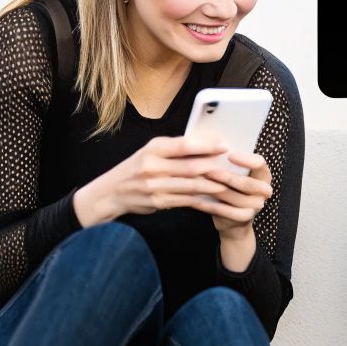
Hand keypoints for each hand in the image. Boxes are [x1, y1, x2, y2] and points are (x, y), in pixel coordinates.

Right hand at [73, 136, 234, 227]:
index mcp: (153, 149)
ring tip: (230, 182)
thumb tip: (206, 143)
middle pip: (191, 167)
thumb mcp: (151, 151)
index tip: (225, 145)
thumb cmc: (137, 167)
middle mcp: (152, 167)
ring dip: (213, 185)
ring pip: (191, 186)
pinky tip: (216, 198)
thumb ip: (175, 148)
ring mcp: (155, 187)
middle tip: (234, 166)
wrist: (112, 192)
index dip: (206, 145)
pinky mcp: (159, 202)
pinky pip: (186, 200)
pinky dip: (203, 199)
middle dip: (215, 167)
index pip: (183, 145)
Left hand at [199, 151, 273, 241]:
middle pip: (248, 183)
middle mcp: (264, 190)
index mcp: (263, 174)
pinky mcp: (245, 218)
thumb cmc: (227, 186)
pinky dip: (211, 206)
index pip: (260, 163)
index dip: (246, 159)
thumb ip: (225, 159)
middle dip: (227, 177)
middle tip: (208, 171)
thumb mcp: (230, 171)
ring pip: (236, 198)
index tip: (229, 154)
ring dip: (216, 190)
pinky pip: (227, 212)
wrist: (231, 218)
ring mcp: (256, 206)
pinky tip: (197, 200)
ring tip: (198, 183)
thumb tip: (211, 139)